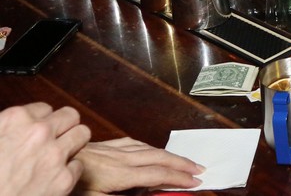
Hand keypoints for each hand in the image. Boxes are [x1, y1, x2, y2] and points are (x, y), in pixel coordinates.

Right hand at [0, 103, 90, 195]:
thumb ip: (5, 128)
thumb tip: (15, 125)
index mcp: (15, 120)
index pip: (44, 109)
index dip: (40, 122)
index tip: (36, 134)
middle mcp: (39, 133)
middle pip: (70, 115)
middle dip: (64, 127)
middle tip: (56, 140)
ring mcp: (54, 155)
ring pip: (82, 134)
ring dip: (73, 143)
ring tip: (60, 155)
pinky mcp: (64, 180)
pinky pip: (78, 165)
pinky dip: (68, 171)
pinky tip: (54, 178)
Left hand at [74, 137, 202, 194]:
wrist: (48, 158)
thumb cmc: (69, 185)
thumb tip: (146, 194)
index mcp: (120, 174)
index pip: (158, 175)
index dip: (179, 178)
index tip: (196, 182)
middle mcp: (121, 158)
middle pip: (159, 157)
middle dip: (182, 163)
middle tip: (200, 168)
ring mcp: (113, 149)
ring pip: (149, 148)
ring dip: (169, 154)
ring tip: (181, 161)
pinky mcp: (104, 145)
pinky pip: (134, 143)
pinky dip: (149, 146)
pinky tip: (150, 148)